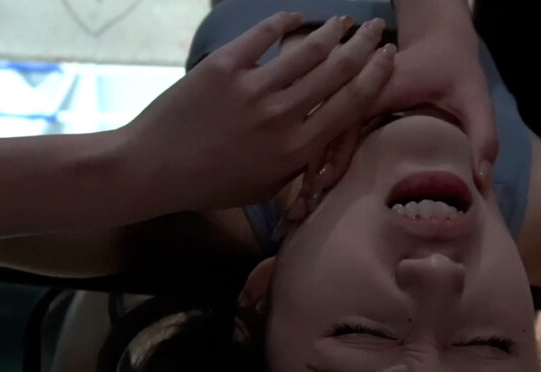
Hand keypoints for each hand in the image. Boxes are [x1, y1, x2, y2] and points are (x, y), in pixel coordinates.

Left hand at [117, 12, 394, 212]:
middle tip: (376, 28)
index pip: (353, 103)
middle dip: (364, 44)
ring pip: (308, 49)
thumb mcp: (266, 186)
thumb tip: (323, 136)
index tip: (388, 56)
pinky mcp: (224, 68)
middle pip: (339, 70)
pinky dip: (284, 22)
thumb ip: (299, 161)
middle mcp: (283, 116)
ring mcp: (253, 89)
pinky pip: (264, 35)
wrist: (152, 168)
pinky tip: (295, 16)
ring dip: (332, 30)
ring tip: (344, 21)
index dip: (377, 75)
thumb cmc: (210, 185)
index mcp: (298, 149)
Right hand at [313, 2, 498, 193]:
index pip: (350, 120)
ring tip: (301, 209)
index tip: (325, 185)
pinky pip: (330, 135)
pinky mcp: (351, 111)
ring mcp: (352, 101)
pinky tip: (312, 191)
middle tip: (302, 210)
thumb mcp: (477, 100)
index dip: (336, 152)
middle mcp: (360, 94)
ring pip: (322, 134)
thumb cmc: (457, 71)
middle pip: (326, 131)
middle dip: (313, 168)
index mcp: (382, 88)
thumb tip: (480, 181)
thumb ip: (484, 137)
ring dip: (310, 168)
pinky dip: (319, 161)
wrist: (440, 41)